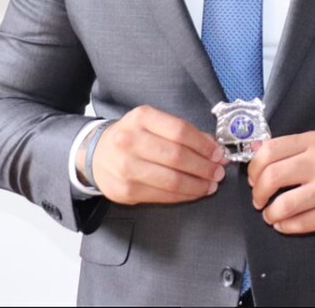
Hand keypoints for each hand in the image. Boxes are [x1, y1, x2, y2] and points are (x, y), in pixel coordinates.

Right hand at [82, 105, 227, 204]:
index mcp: (141, 118)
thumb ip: (182, 132)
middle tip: (218, 171)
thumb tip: (213, 147)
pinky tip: (194, 192)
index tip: (218, 153)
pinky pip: (162, 196)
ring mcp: (126, 167)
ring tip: (210, 184)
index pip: (180, 131)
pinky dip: (183, 196)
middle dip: (204, 166)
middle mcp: (130, 141)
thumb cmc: (131, 136)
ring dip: (197, 184)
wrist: (96, 153)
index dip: (204, 144)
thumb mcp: (153, 122)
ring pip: (171, 180)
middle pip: (177, 156)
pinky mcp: (125, 191)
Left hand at [248, 131, 314, 233]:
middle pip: (272, 177)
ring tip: (271, 214)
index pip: (269, 151)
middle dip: (258, 193)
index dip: (254, 168)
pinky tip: (285, 223)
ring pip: (284, 205)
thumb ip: (291, 149)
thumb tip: (257, 155)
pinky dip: (285, 226)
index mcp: (314, 142)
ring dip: (270, 213)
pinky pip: (300, 224)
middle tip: (258, 199)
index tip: (254, 178)